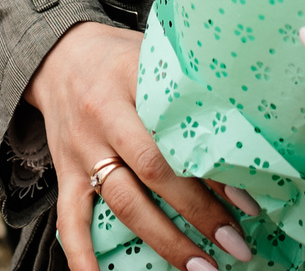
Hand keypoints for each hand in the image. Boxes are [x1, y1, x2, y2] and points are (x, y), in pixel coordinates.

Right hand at [22, 20, 249, 270]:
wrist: (55, 54)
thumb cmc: (118, 58)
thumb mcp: (152, 57)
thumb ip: (187, 89)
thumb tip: (242, 136)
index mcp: (132, 80)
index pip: (177, 129)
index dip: (214, 167)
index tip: (250, 199)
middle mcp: (104, 117)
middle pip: (154, 171)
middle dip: (199, 213)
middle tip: (237, 244)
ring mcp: (82, 150)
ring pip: (123, 202)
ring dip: (164, 240)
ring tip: (200, 268)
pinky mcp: (64, 172)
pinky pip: (70, 220)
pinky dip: (83, 256)